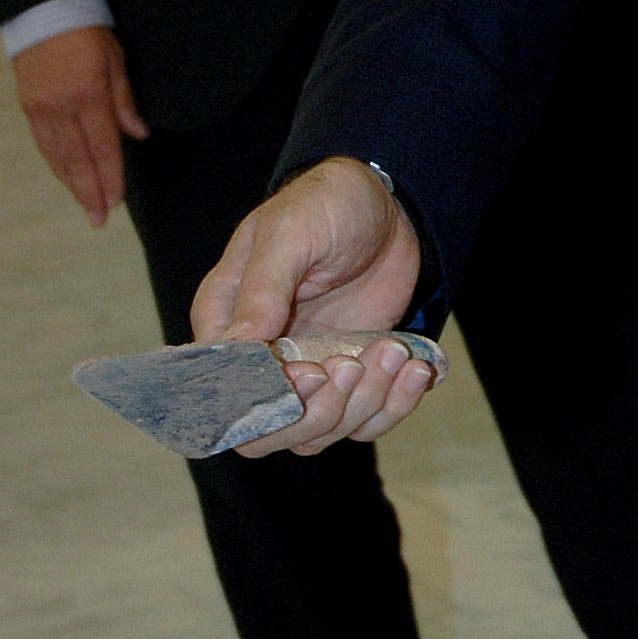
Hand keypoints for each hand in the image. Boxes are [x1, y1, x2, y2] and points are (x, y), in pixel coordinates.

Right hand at [12, 24, 148, 225]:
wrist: (43, 12)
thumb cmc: (88, 32)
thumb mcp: (116, 61)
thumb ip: (125, 101)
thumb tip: (139, 135)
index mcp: (87, 95)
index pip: (102, 146)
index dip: (110, 175)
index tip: (115, 200)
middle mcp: (61, 107)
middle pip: (77, 159)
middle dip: (89, 191)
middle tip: (98, 219)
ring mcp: (41, 109)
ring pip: (57, 156)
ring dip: (72, 183)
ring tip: (85, 206)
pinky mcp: (28, 107)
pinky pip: (44, 143)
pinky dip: (56, 164)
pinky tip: (66, 177)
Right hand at [191, 156, 435, 457]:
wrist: (386, 204)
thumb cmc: (325, 206)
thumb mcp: (291, 234)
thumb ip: (263, 289)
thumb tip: (237, 344)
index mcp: (227, 324)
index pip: (223, 395)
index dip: (264, 400)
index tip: (307, 370)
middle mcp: (262, 361)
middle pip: (268, 434)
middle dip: (317, 411)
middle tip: (352, 363)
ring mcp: (308, 373)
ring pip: (320, 433)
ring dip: (362, 404)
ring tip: (391, 351)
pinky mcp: (352, 377)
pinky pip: (365, 421)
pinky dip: (393, 406)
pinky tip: (414, 368)